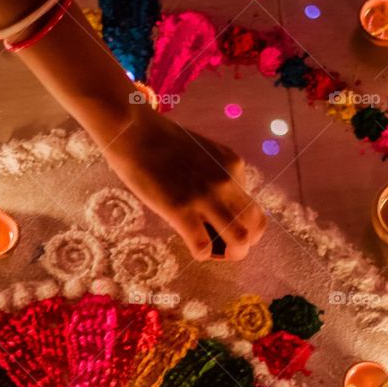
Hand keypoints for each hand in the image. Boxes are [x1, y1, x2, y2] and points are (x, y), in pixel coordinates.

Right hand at [99, 107, 266, 260]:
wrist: (133, 131)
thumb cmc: (161, 140)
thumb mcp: (203, 152)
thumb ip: (216, 175)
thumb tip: (217, 204)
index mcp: (234, 166)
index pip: (253, 206)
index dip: (245, 225)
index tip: (227, 228)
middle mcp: (227, 182)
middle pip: (255, 225)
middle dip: (245, 243)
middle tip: (226, 248)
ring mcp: (206, 197)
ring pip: (239, 240)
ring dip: (231, 254)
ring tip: (216, 253)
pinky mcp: (181, 210)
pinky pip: (203, 247)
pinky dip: (202, 255)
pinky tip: (192, 249)